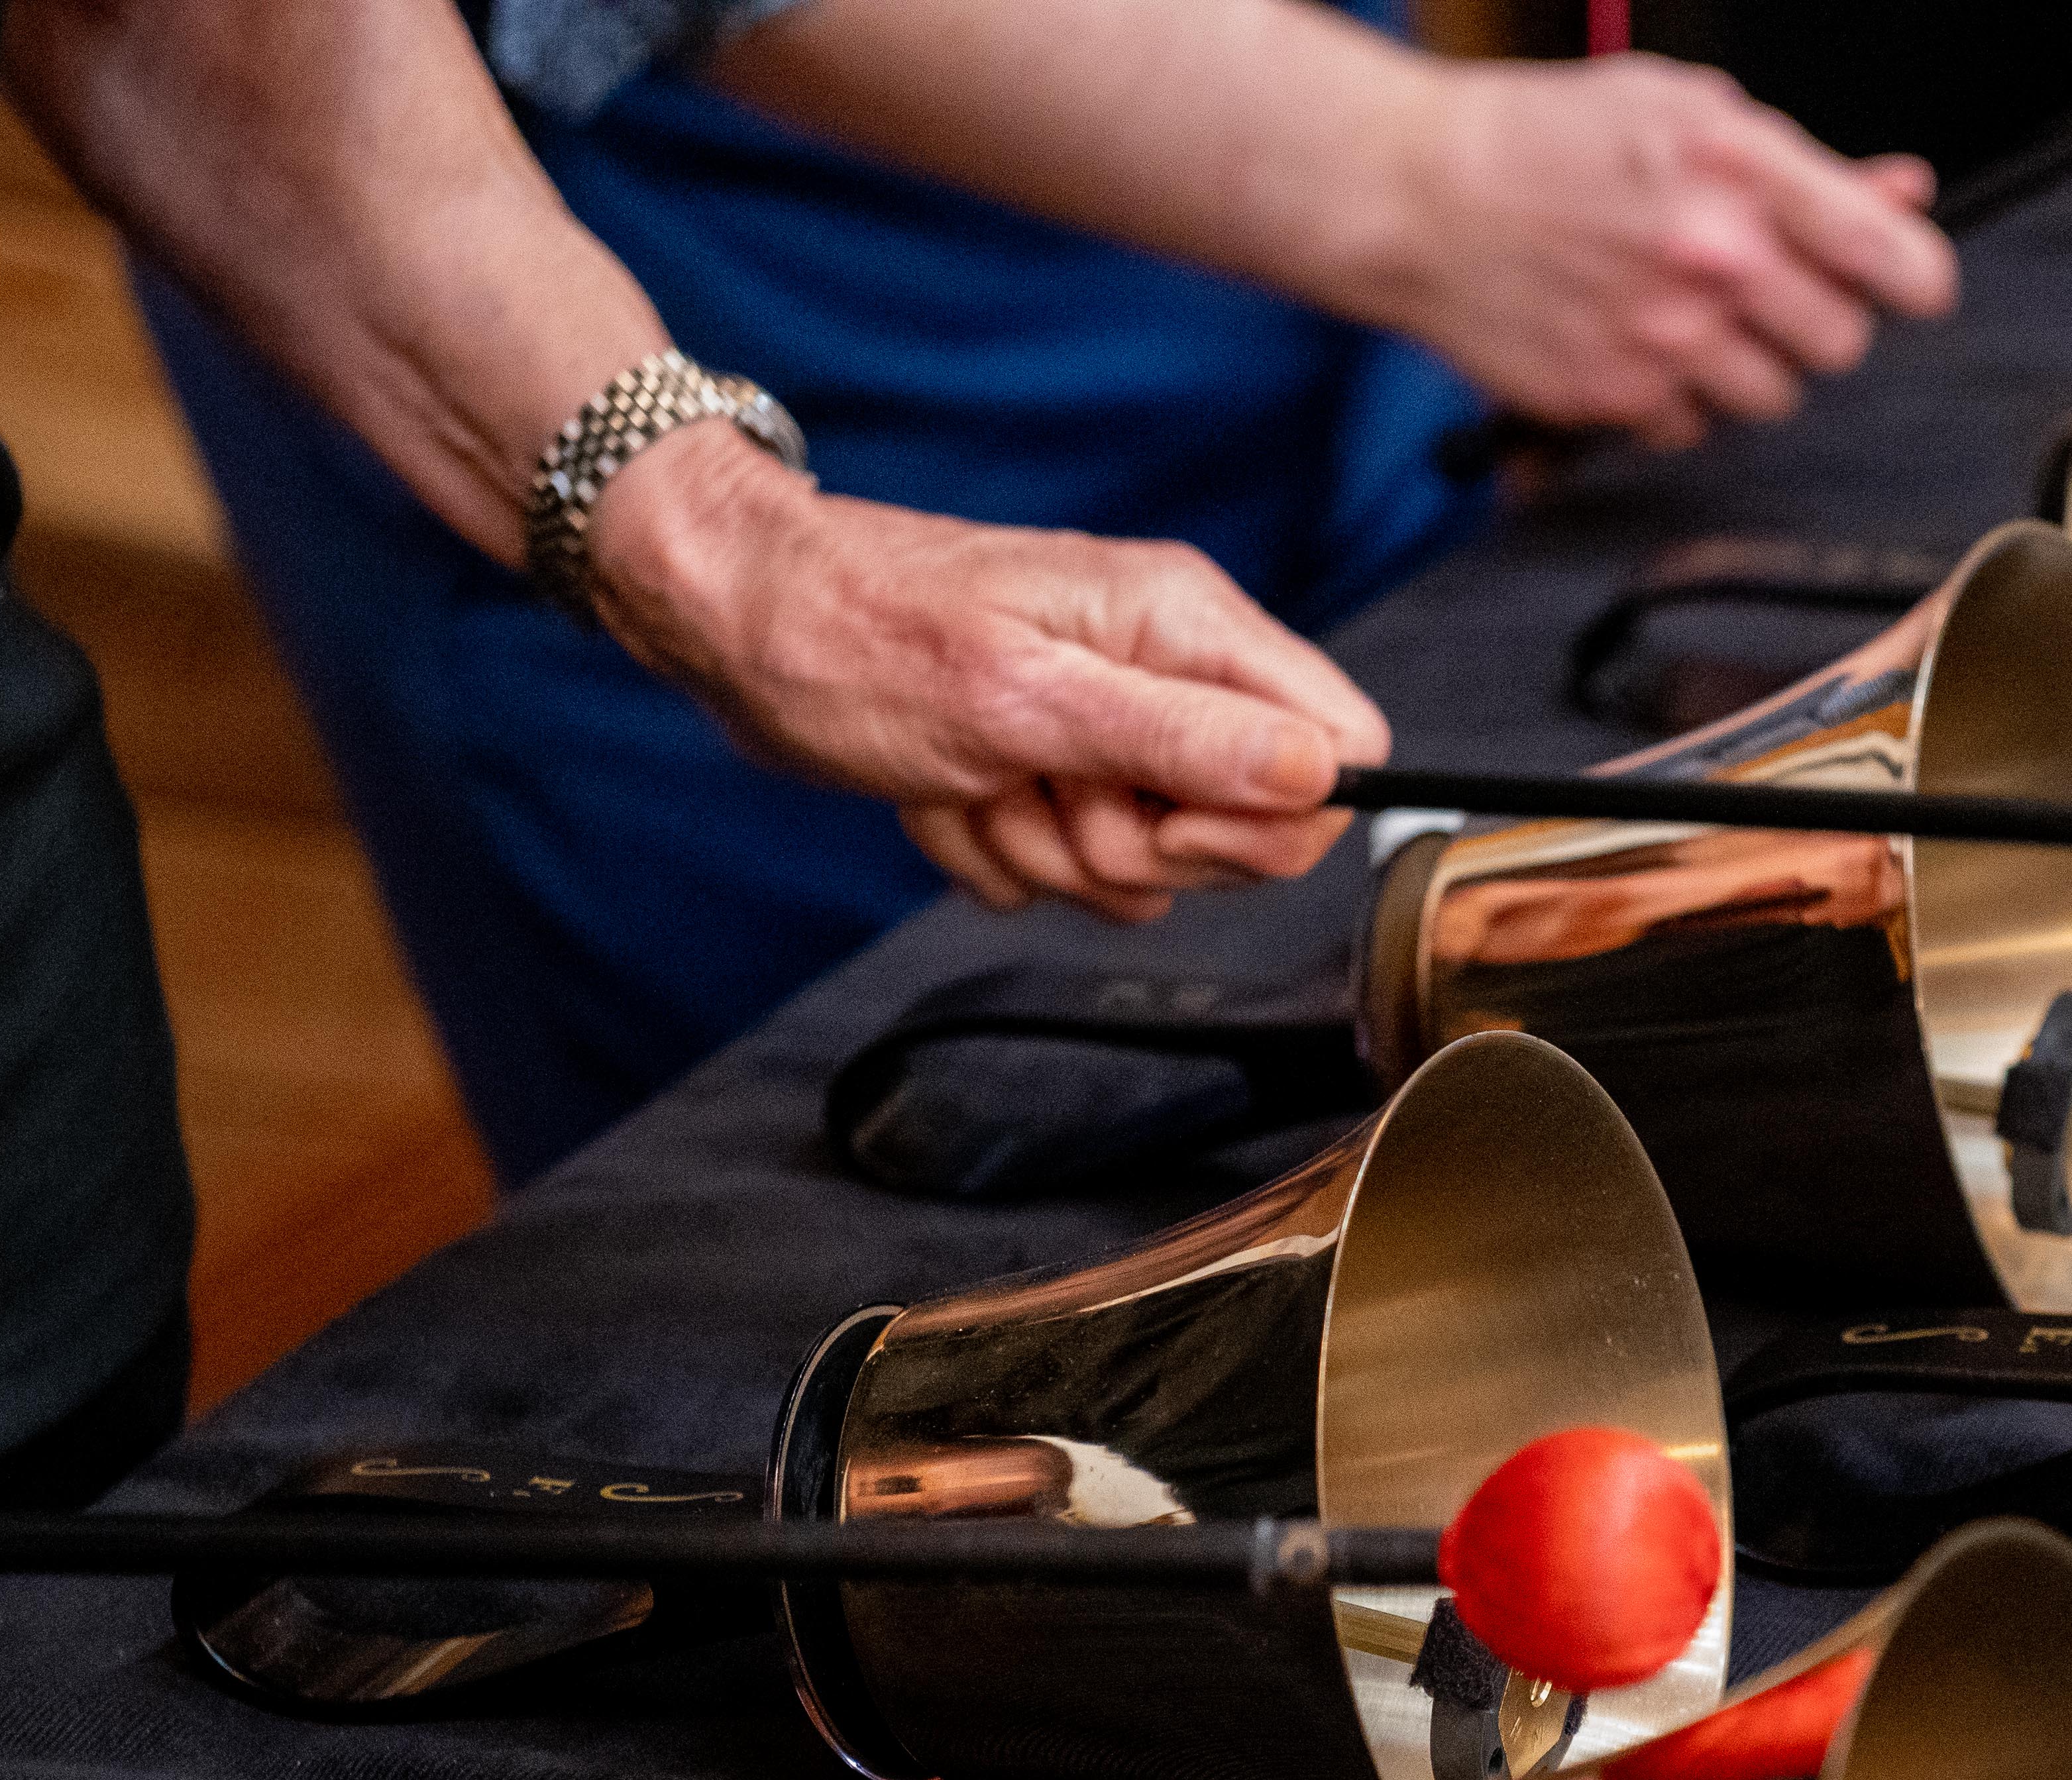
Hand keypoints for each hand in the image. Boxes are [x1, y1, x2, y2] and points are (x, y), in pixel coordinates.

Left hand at [587, 425, 1393, 919]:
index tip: (1169, 821)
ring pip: (1151, 862)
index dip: (1270, 818)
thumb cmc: (854, 636)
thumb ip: (1183, 739)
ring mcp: (1109, 721)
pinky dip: (1000, 850)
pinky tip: (951, 790)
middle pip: (1247, 824)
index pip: (1337, 747)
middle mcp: (1164, 667)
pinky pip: (1071, 867)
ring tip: (981, 781)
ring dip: (1054, 853)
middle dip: (1139, 846)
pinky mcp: (1054, 767)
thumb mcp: (1024, 700)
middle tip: (1048, 791)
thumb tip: (1322, 772)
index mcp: (1184, 625)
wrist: (734, 622)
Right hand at [1351, 55, 1956, 450]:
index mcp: (1739, 171)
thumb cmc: (1543, 140)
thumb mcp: (1686, 109)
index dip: (1913, 274)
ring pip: (1774, 396)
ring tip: (1689, 312)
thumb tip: (1898, 195)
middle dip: (1814, 317)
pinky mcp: (1616, 398)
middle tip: (1765, 287)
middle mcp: (1712, 261)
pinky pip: (1693, 425)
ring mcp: (1664, 340)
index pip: (1888, 257)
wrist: (1419, 196)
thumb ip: (1801, 167)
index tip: (1909, 282)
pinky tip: (1633, 340)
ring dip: (1749, 364)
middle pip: (1841, 342)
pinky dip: (1675, 395)